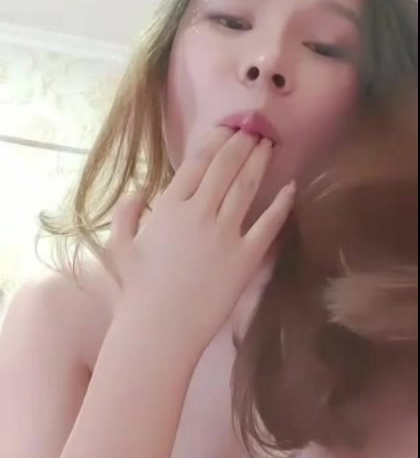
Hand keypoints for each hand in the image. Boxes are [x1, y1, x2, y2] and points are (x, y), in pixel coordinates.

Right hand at [108, 128, 294, 351]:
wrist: (160, 328)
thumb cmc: (137, 289)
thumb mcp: (120, 246)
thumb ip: (126, 214)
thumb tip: (139, 192)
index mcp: (169, 207)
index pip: (197, 164)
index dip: (215, 142)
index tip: (227, 129)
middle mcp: (199, 213)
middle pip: (226, 168)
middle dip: (241, 144)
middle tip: (254, 130)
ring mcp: (225, 234)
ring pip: (247, 188)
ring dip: (259, 163)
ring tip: (269, 146)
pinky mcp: (246, 257)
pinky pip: (268, 225)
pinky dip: (281, 204)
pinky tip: (291, 187)